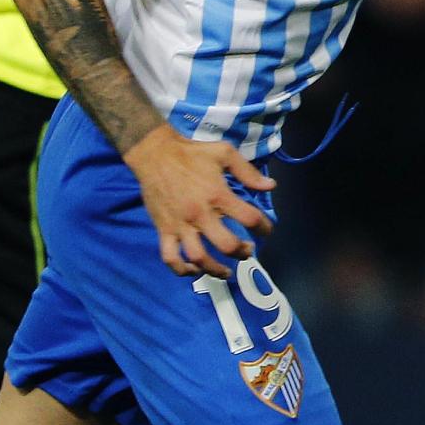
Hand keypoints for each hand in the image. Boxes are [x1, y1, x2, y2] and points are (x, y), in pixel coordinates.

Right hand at [122, 127, 275, 278]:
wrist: (154, 153)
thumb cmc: (191, 153)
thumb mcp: (223, 153)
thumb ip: (247, 171)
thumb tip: (271, 186)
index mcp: (217, 195)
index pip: (249, 218)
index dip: (263, 227)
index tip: (265, 229)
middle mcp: (200, 214)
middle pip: (227, 246)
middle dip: (242, 252)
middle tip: (247, 250)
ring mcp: (180, 225)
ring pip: (199, 258)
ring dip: (216, 269)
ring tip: (225, 271)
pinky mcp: (164, 229)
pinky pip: (170, 258)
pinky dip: (182, 270)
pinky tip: (193, 270)